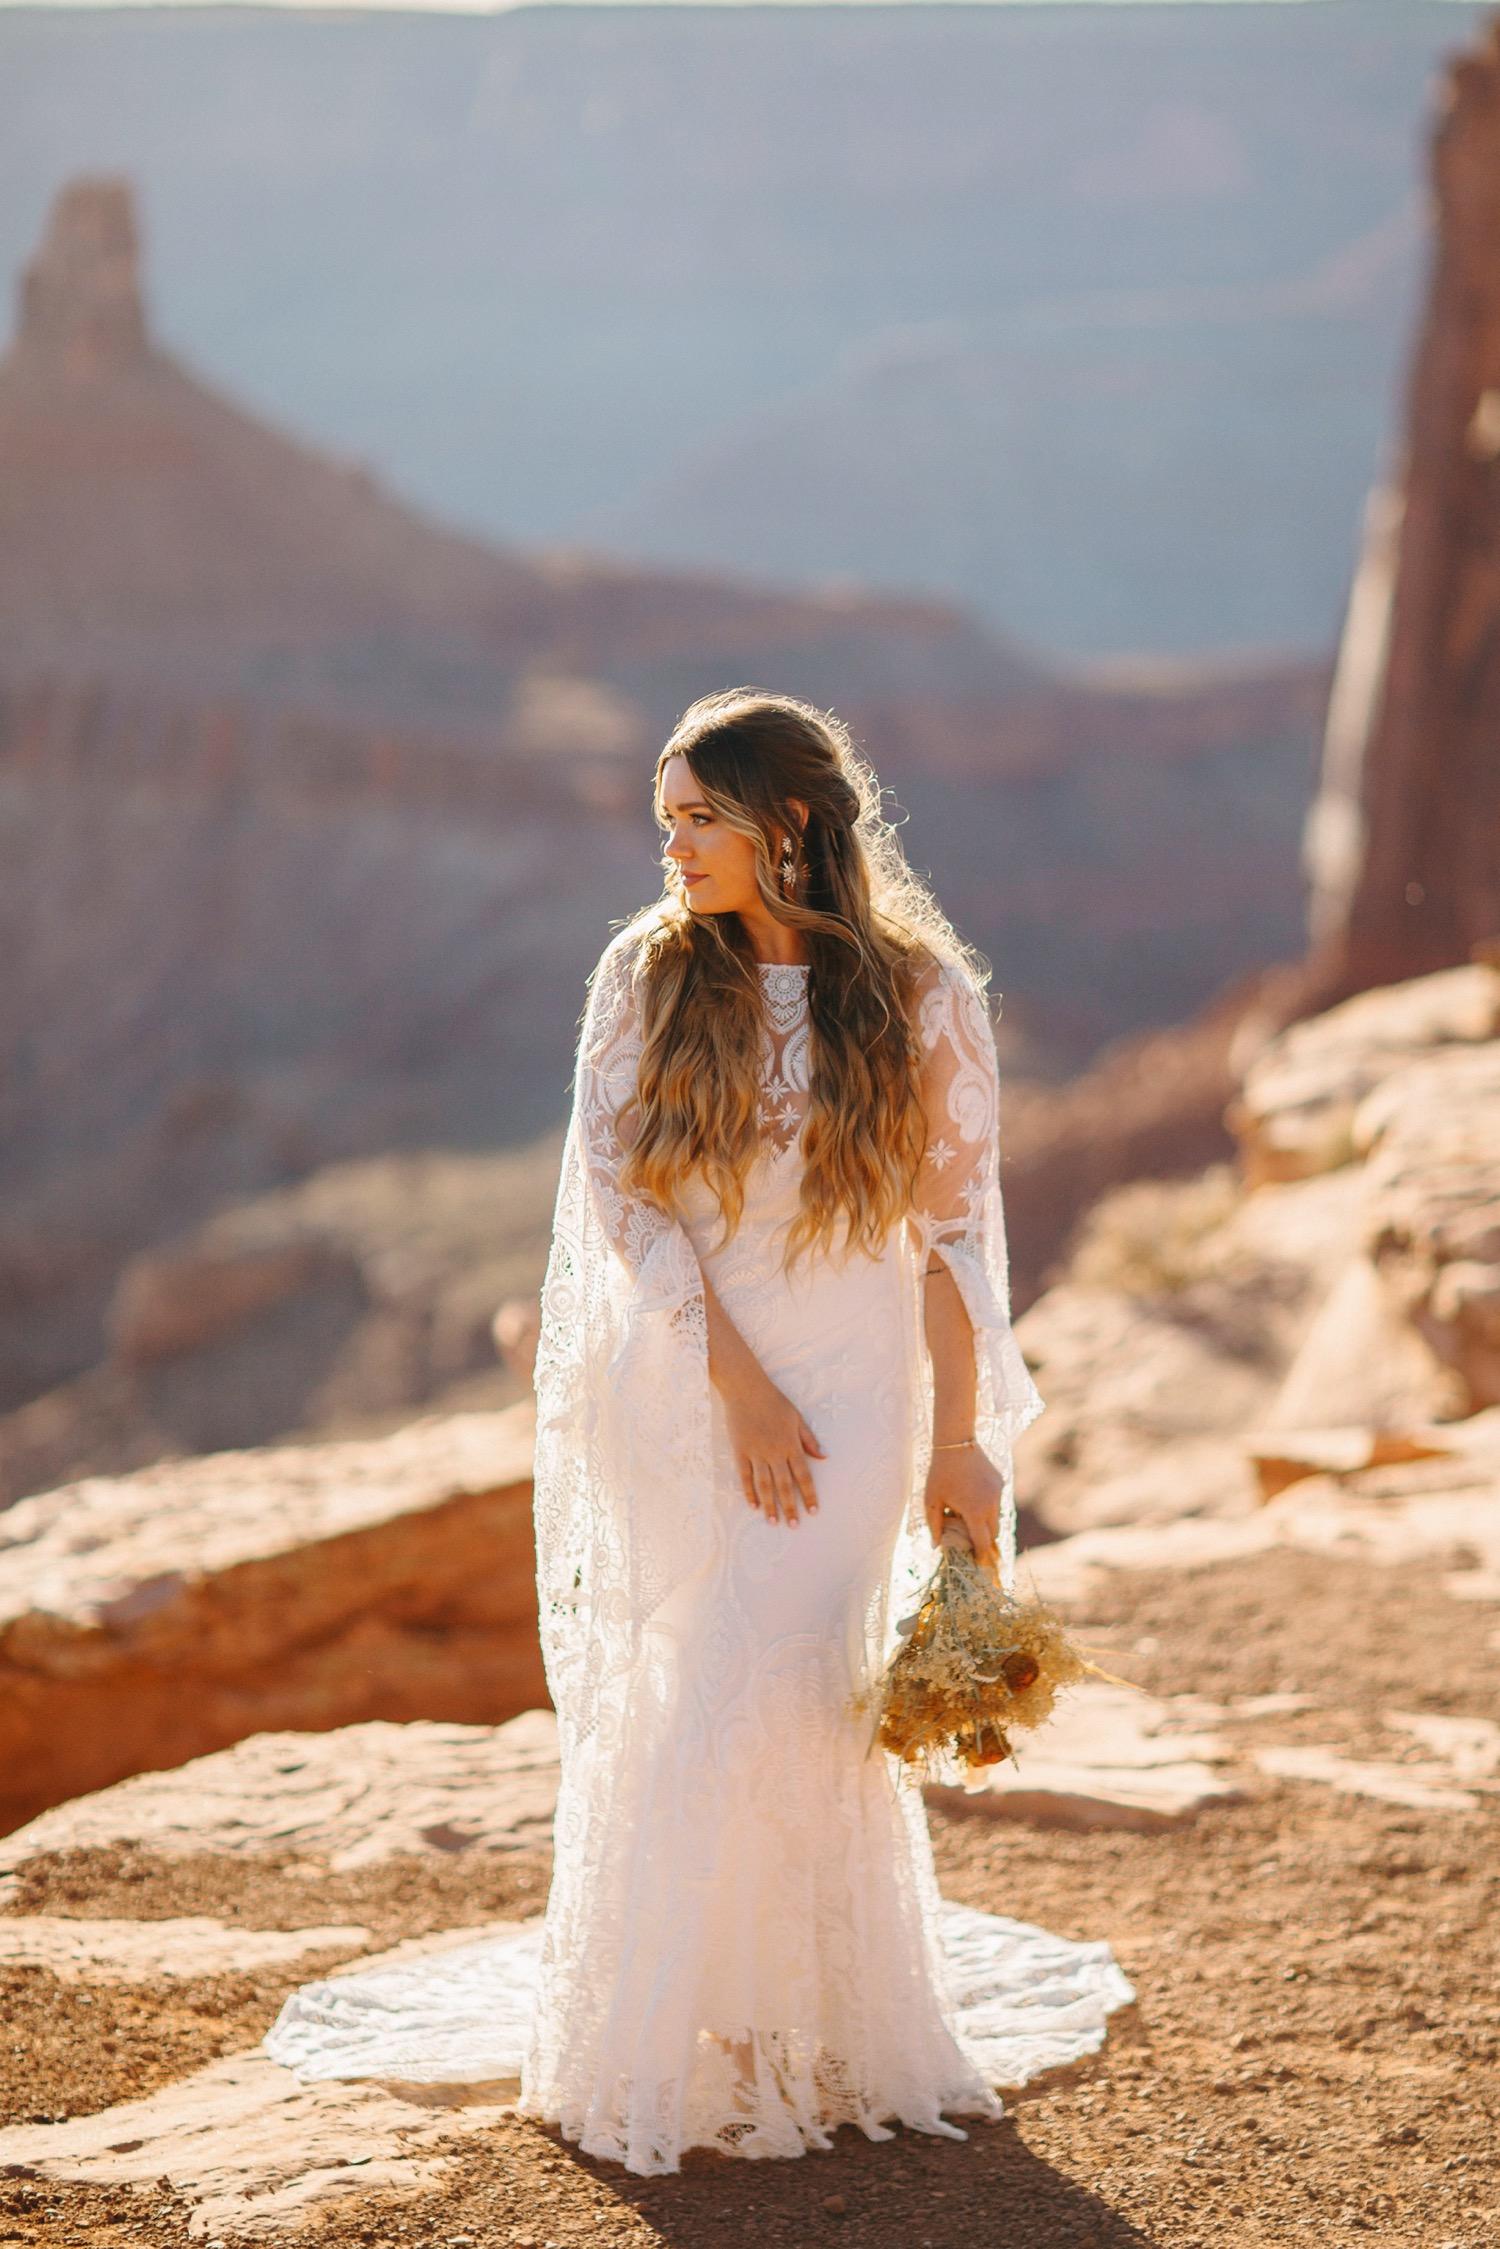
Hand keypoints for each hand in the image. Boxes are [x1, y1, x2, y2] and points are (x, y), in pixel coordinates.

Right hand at [721, 1368, 825, 1525]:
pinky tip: (753, 1506)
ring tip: (774, 1522)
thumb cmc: (774, 1401)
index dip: (809, 1494)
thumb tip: (824, 1458)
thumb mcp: (797, 1418)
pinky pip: (745, 1476)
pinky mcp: (740, 1451)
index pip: (803, 1475)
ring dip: (770, 1505)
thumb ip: (809, 1440)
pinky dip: (749, 1492)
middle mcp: (774, 1452)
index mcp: (790, 1444)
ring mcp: (756, 1453)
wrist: (746, 1389)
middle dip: (791, 1507)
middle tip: (794, 1526)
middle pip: (784, 1485)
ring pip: (764, 1485)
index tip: (814, 1511)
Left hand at [924, 1444, 1002, 1576]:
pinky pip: (996, 1501)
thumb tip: (936, 1547)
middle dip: (984, 1540)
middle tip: (972, 1542)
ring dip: (986, 1522)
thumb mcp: (931, 1501)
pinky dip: (988, 1505)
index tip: (980, 1564)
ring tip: (969, 1515)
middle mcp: (991, 1505)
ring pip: (997, 1517)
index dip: (982, 1556)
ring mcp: (998, 1493)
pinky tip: (973, 1495)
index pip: (983, 1542)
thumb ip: (935, 1526)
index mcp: (975, 1512)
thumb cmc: (940, 1473)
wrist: (956, 1443)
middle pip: (993, 1533)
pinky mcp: (1000, 1483)